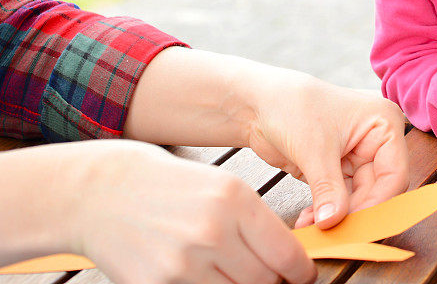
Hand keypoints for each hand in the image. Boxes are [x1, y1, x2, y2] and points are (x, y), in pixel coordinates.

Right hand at [75, 140, 315, 283]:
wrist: (107, 191)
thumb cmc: (170, 187)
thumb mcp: (221, 187)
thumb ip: (253, 222)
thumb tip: (286, 258)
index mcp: (236, 199)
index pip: (285, 253)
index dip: (300, 270)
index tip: (302, 274)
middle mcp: (214, 231)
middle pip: (265, 280)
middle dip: (272, 280)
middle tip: (269, 274)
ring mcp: (186, 262)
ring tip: (230, 269)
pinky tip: (204, 275)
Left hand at [244, 72, 409, 228]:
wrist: (259, 104)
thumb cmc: (292, 107)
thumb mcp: (314, 149)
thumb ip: (329, 189)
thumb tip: (334, 223)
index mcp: (384, 124)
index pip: (394, 174)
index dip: (377, 204)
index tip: (354, 227)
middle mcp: (376, 140)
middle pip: (378, 191)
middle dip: (354, 214)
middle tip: (333, 235)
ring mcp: (357, 156)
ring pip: (359, 199)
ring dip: (337, 217)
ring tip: (314, 229)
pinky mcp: (338, 170)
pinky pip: (340, 200)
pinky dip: (326, 213)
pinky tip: (308, 222)